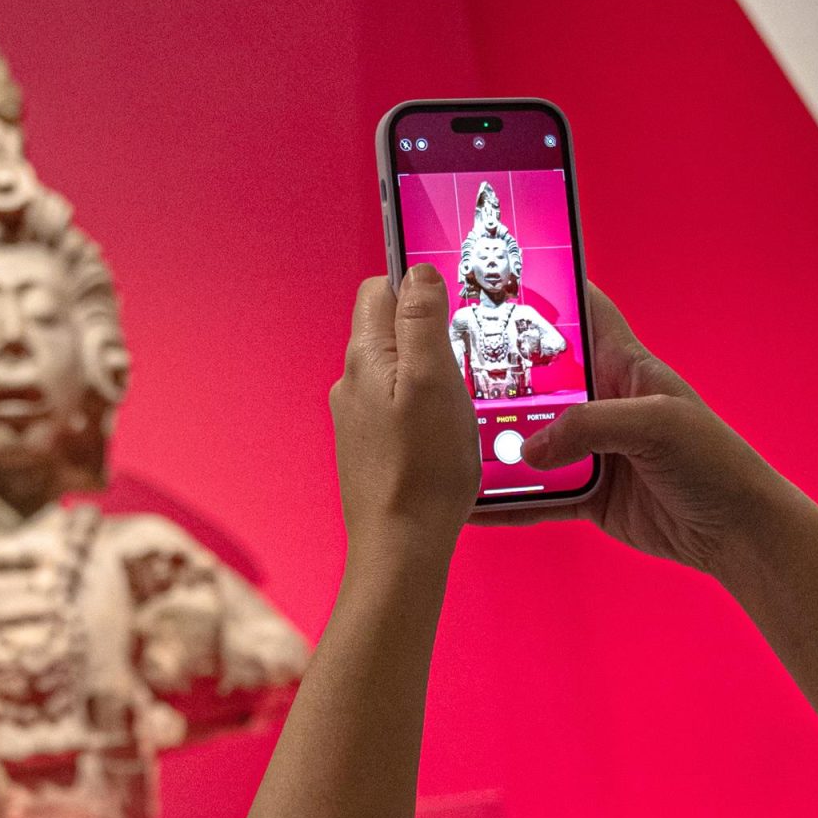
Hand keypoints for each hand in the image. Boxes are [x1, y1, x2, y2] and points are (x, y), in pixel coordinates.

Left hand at [331, 267, 480, 551]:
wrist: (401, 547)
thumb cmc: (423, 468)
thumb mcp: (434, 379)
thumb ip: (423, 319)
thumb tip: (417, 271)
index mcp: (365, 357)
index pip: (380, 289)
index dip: (418, 287)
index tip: (454, 306)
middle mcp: (352, 384)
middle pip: (389, 330)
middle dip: (428, 333)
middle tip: (466, 358)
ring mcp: (358, 419)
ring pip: (397, 372)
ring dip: (428, 375)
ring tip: (460, 402)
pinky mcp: (370, 449)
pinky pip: (399, 409)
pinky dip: (423, 409)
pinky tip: (445, 434)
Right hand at [473, 283, 770, 580]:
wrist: (736, 532)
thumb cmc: (714, 462)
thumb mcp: (657, 425)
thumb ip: (589, 426)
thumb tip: (529, 448)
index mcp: (625, 366)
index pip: (584, 310)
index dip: (549, 288)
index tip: (499, 274)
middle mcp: (602, 402)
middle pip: (539, 378)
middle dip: (496, 372)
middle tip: (444, 365)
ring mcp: (591, 450)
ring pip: (529, 439)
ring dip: (494, 442)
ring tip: (443, 436)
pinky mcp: (586, 493)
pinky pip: (537, 496)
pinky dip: (507, 502)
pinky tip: (472, 505)